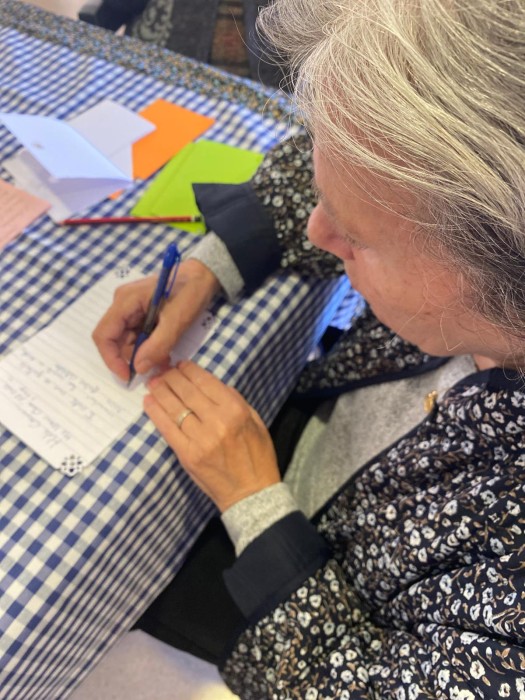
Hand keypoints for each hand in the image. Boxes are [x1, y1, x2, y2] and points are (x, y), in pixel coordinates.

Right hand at [92, 259, 220, 380]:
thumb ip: (157, 344)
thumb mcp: (177, 320)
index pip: (104, 335)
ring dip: (144, 354)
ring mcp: (132, 309)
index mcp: (125, 301)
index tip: (127, 376)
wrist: (203, 275)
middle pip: (115, 340)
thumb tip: (138, 367)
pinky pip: (138, 337)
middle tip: (156, 367)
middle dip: (132, 358)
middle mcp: (123, 305)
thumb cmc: (191, 291)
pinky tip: (165, 351)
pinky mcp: (142, 314)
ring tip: (165, 359)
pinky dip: (150, 347)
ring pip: (128, 341)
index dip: (111, 359)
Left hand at [144, 361, 280, 511]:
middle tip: (162, 370)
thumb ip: (236, 400)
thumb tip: (212, 385)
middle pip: (186, 392)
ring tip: (152, 382)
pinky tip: (149, 402)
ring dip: (160, 391)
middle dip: (171, 377)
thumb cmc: (257, 456)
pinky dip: (155, 413)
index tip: (180, 364)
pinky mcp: (186, 454)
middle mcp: (217, 421)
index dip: (189, 370)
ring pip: (174, 407)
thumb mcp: (256, 421)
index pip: (206, 382)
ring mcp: (199, 439)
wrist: (251, 493)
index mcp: (235, 410)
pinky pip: (167, 428)